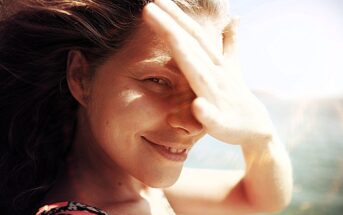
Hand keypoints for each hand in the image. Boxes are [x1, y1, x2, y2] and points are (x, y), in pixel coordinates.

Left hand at [143, 0, 274, 145]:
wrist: (255, 126)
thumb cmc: (235, 95)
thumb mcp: (231, 67)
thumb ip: (228, 43)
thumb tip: (234, 19)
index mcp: (214, 64)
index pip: (193, 37)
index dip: (176, 18)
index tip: (156, 1)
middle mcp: (216, 76)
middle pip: (191, 49)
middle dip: (171, 28)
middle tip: (149, 7)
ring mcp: (219, 98)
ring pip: (200, 76)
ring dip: (185, 57)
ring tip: (169, 37)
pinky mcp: (222, 123)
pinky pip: (213, 118)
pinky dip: (205, 112)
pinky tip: (197, 105)